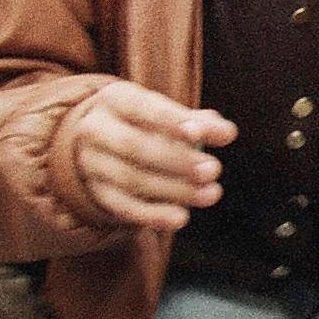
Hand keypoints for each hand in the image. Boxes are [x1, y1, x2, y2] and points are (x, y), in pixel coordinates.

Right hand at [67, 79, 236, 230]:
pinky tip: (181, 219)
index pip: (142, 108)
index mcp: (114, 100)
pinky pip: (124, 207)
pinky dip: (153, 215)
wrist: (98, 142)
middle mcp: (95, 130)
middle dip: (177, 160)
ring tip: (211, 194)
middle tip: (214, 169)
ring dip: (175, 190)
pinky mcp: (97, 193)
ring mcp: (92, 163)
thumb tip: (227, 132)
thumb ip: (198, 122)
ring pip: (132, 180)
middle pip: (135, 147)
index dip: (170, 121)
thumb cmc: (144, 122)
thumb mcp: (165, 112)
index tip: (198, 133)